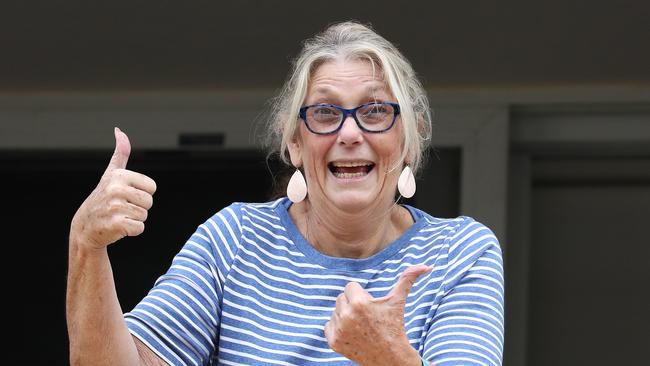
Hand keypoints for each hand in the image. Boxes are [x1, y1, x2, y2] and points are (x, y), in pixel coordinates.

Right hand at [70, 128, 156, 250]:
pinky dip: (132, 231)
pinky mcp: (116, 224)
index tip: (126, 195)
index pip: (152, 187)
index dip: (142, 193)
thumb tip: (119, 130)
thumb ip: (120, 153)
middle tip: (121, 207)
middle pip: (149, 202)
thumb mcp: (111, 174)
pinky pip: (139, 228)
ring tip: (118, 216)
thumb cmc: (103, 197)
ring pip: (144, 215)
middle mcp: (116, 189)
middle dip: (139, 207)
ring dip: (134, 219)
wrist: (86, 226)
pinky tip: (118, 227)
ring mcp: (115, 207)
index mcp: (119, 176)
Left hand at [324, 264, 430, 365]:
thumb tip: (426, 266)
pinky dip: (338, 328)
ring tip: (361, 325)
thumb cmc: (394, 326)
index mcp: (359, 303)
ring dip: (346, 315)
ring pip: (335, 311)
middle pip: (342, 298)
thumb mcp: (398, 301)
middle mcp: (346, 316)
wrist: (390, 357)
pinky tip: (353, 333)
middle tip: (366, 317)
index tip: (370, 306)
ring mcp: (339, 330)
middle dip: (353, 304)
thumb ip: (408, 279)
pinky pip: (329, 324)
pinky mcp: (333, 342)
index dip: (362, 295)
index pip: (350, 286)